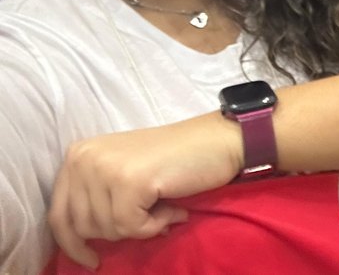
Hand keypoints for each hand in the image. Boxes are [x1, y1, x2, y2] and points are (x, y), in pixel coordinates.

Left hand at [48, 114, 242, 268]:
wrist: (218, 141)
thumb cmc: (175, 159)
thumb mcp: (122, 172)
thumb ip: (95, 198)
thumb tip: (80, 242)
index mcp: (78, 155)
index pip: (58, 214)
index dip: (73, 244)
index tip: (91, 259)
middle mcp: (84, 158)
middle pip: (82, 226)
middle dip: (118, 232)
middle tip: (150, 217)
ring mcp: (105, 168)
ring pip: (108, 229)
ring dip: (140, 228)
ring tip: (164, 208)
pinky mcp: (130, 181)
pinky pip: (131, 227)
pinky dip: (154, 226)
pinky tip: (172, 210)